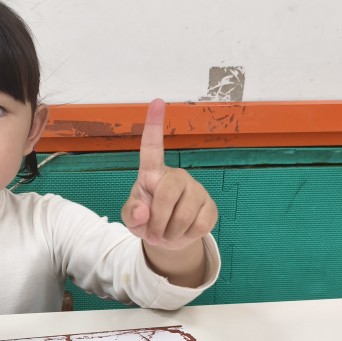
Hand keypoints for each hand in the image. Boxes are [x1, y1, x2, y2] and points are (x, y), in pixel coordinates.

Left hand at [122, 99, 217, 250]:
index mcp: (152, 174)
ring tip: (166, 234)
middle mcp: (176, 176)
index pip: (152, 147)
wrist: (168, 239)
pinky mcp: (210, 206)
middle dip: (157, 221)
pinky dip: (187, 236)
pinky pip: (200, 224)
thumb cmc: (146, 220)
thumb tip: (143, 211)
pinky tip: (183, 232)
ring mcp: (196, 189)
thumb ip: (131, 214)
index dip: (154, 124)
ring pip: (185, 215)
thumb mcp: (131, 219)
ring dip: (171, 233)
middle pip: (167, 195)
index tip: (157, 101)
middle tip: (153, 234)